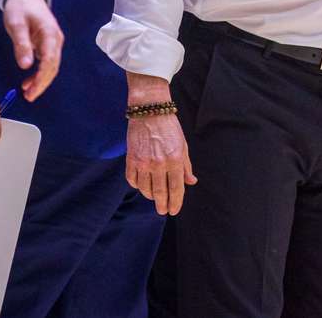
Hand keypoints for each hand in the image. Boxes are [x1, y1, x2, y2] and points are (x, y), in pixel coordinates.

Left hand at [3, 0, 63, 101]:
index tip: (32, 90)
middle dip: (42, 83)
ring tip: (28, 92)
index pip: (50, 61)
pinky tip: (30, 81)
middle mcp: (56, 40)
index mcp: (50, 34)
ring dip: (41, 80)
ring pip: (51, 66)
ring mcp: (53, 42)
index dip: (42, 78)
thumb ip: (21, 45)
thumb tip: (25, 66)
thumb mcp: (16, 24)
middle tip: (29, 96)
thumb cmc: (20, 7)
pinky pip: (47, 62)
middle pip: (53, 66)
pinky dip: (40, 73)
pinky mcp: (48, 44)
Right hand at [125, 72, 196, 214]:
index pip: (176, 188)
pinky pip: (133, 180)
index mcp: (175, 160)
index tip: (173, 210)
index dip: (176, 202)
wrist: (149, 111)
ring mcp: (143, 162)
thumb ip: (186, 166)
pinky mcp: (131, 159)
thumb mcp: (183, 145)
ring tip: (154, 197)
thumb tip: (191, 182)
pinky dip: (137, 185)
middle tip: (163, 211)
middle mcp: (159, 164)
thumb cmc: (170, 127)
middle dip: (162, 204)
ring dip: (150, 196)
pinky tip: (142, 186)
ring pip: (145, 188)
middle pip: (160, 192)